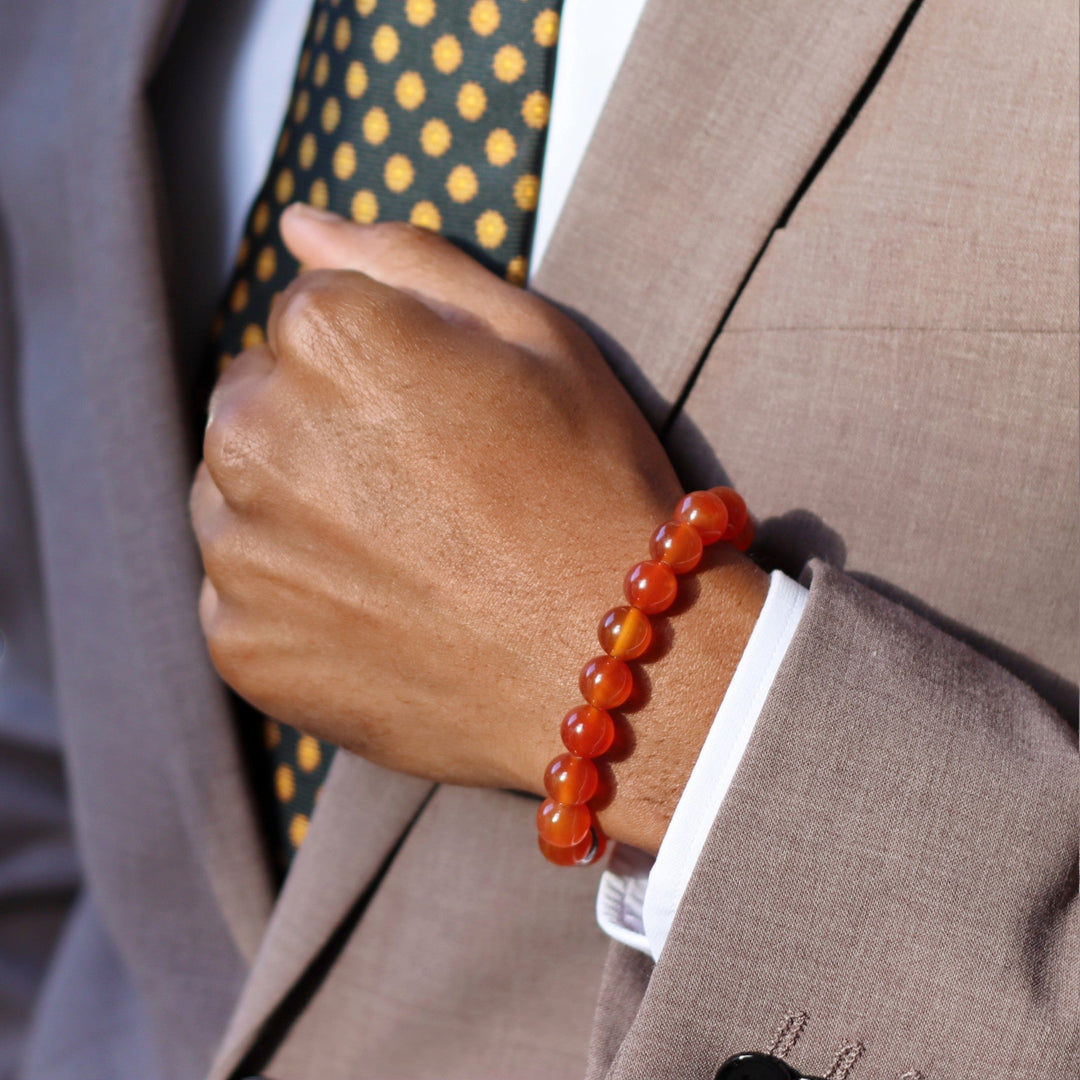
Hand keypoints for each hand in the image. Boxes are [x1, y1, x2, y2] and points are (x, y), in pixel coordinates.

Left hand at [191, 206, 766, 852]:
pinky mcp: (238, 642)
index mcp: (324, 334)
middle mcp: (252, 431)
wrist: (614, 663)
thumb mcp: (537, 336)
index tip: (442, 415)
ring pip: (239, 496)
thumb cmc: (589, 488)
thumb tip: (300, 224)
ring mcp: (237, 547)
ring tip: (405, 554)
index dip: (380, 362)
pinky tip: (380, 614)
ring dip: (298, 510)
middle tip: (424, 489)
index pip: (306, 316)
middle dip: (320, 428)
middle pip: (259, 401)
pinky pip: (244, 594)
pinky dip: (297, 599)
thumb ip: (406, 260)